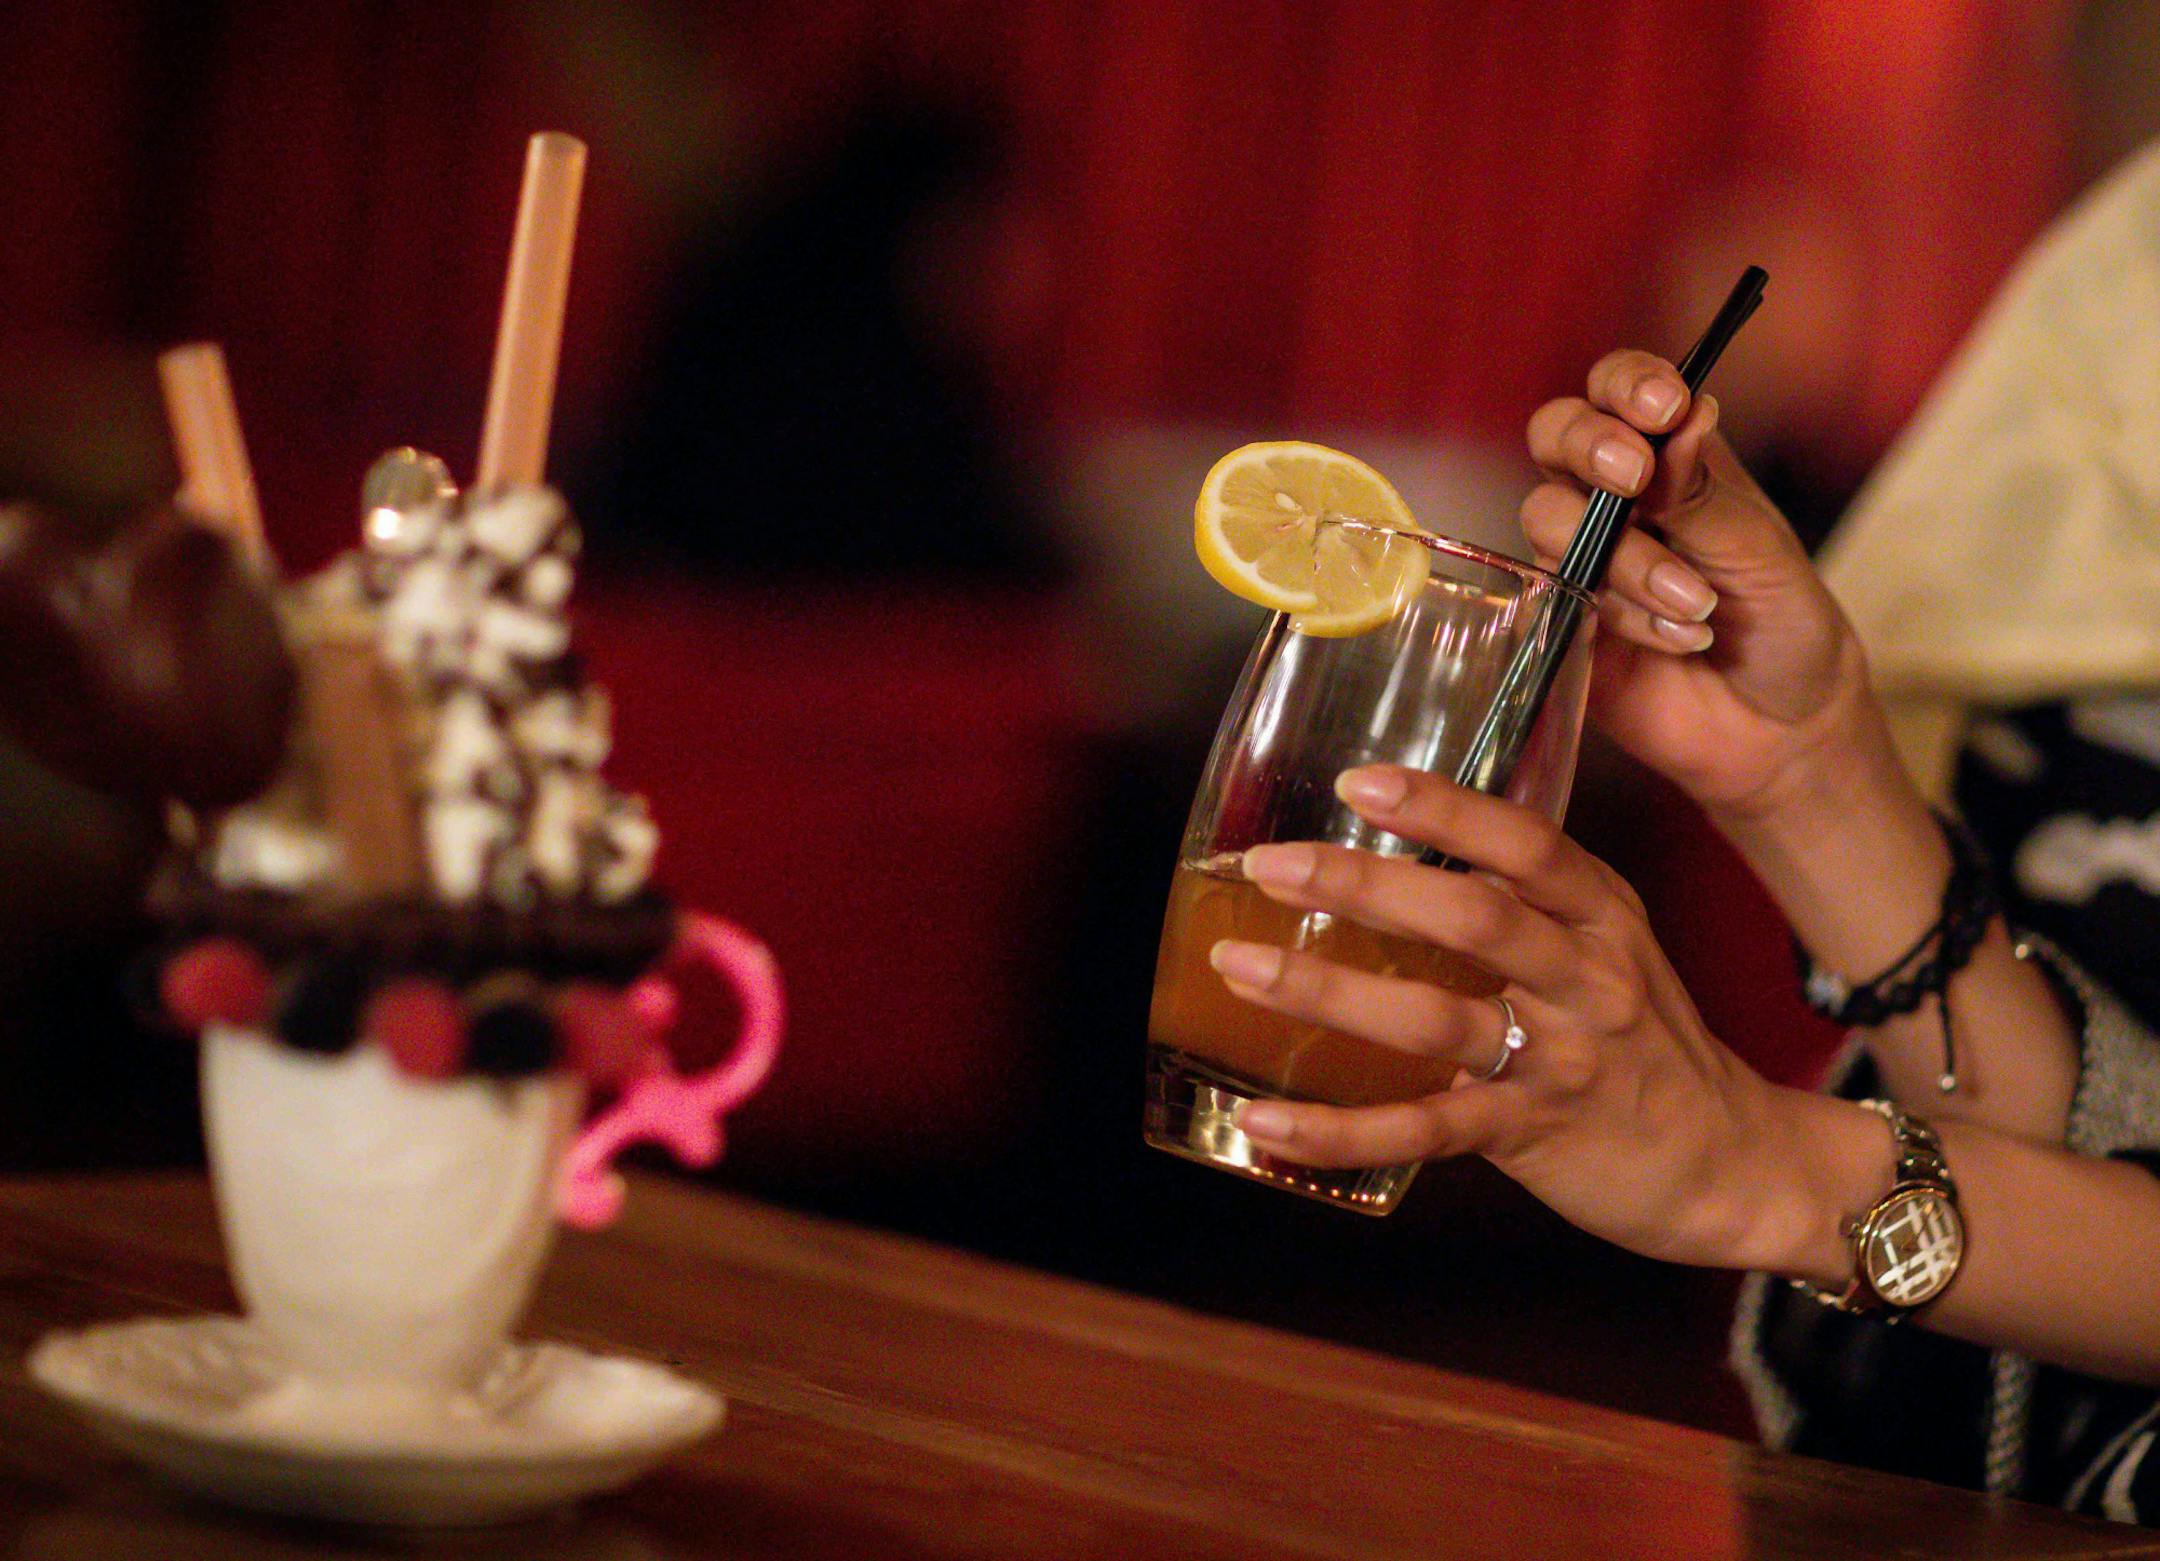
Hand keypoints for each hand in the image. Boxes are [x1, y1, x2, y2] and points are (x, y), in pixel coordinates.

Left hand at [1213, 765, 1843, 1274]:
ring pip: (1436, 1016)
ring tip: (1242, 967)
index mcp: (1599, 913)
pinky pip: (1424, 1128)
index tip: (1356, 780)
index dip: (1442, 807)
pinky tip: (1266, 1120)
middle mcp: (1586, 976)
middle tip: (1271, 863)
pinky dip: (1339, 1127)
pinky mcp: (1532, 1135)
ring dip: (1329, 990)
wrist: (1730, 1164)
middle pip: (1474, 914)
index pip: (1525, 841)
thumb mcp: (1605, 948)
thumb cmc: (1644, 1043)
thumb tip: (1396, 854)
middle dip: (1365, 883)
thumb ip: (1522, 902)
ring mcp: (1560, 1058)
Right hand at [1522, 352, 1875, 817]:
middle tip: (1636, 478)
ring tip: (1699, 605)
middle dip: (1590, 446)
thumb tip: (1684, 416)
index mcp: (1672, 459)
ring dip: (1630, 559)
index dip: (1627, 384)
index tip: (1663, 406)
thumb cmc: (1783, 625)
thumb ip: (1706, 495)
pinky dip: (1622, 615)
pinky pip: (1555, 595)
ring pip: (1549, 517)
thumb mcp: (1763, 553)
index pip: (1620, 390)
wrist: (1777, 729)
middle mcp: (1613, 498)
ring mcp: (1579, 558)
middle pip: (1555, 433)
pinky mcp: (1557, 619)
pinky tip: (1679, 639)